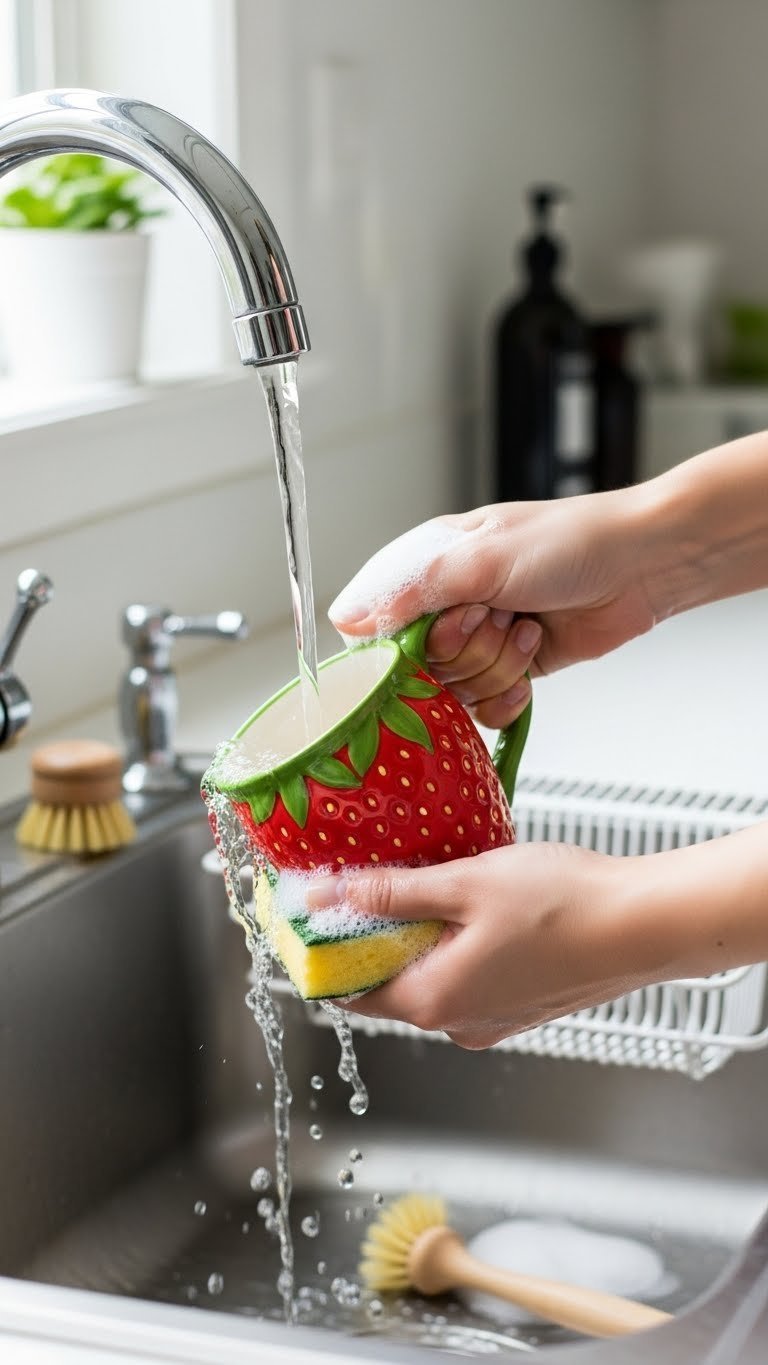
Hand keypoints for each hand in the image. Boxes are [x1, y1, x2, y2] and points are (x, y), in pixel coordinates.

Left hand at [306, 841, 673, 1048]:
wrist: (645, 924)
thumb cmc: (564, 905)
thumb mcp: (464, 884)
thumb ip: (393, 892)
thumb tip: (330, 896)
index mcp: (434, 1002)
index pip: (350, 992)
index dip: (326, 953)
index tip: (316, 914)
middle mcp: (460, 1024)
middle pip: (389, 984)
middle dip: (375, 937)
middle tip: (371, 881)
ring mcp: (494, 1019)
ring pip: (432, 978)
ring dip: (419, 937)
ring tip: (429, 884)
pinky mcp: (523, 1005)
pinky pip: (468, 979)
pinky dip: (456, 946)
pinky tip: (472, 906)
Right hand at [329, 493, 662, 729]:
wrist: (641, 567)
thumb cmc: (569, 543)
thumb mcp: (481, 559)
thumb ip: (411, 592)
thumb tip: (345, 620)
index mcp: (429, 566)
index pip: (375, 624)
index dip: (399, 643)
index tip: (431, 635)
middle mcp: (449, 604)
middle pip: (418, 665)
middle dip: (464, 650)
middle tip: (496, 617)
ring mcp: (481, 639)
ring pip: (455, 689)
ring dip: (497, 665)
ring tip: (527, 628)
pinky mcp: (511, 668)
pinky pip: (485, 708)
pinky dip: (509, 694)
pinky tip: (531, 668)